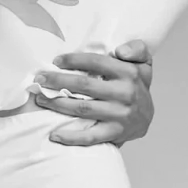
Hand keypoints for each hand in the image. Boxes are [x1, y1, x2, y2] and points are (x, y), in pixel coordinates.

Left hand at [33, 39, 153, 145]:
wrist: (148, 117)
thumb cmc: (137, 85)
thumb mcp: (143, 62)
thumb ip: (137, 49)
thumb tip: (120, 50)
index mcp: (128, 73)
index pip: (97, 61)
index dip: (74, 60)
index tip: (56, 60)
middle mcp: (125, 93)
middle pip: (85, 84)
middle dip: (58, 81)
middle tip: (39, 79)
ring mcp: (120, 115)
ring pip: (83, 108)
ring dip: (58, 104)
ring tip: (40, 99)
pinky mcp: (115, 133)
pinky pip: (91, 137)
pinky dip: (71, 138)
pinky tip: (54, 135)